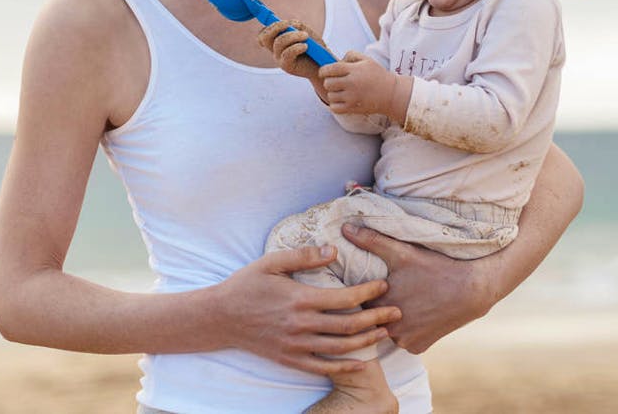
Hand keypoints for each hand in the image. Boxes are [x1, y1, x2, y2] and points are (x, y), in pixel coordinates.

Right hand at [212, 245, 402, 375]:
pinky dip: (345, 367)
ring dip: (367, 341)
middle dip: (377, 317)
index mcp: (299, 299)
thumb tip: (333, 250)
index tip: (384, 284)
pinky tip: (363, 362)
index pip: (344, 298)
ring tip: (387, 332)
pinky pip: (323, 368)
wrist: (220, 317)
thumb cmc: (246, 285)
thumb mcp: (271, 262)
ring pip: (341, 348)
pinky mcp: (290, 360)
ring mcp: (296, 346)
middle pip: (349, 325)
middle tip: (398, 311)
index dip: (368, 292)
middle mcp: (301, 325)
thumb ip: (303, 256)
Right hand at [257, 19, 328, 84]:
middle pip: (265, 37)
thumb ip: (297, 26)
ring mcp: (279, 59)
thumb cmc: (314, 48)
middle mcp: (275, 50)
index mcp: (277, 41)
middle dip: (277, 27)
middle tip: (290, 24)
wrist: (323, 64)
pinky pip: (287, 54)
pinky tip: (306, 46)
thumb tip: (291, 24)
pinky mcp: (286, 66)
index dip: (268, 26)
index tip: (284, 22)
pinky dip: (297, 47)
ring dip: (293, 35)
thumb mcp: (306, 32)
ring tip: (305, 36)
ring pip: (278, 42)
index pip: (263, 34)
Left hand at [320, 51, 409, 121]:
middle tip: (336, 82)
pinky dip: (335, 105)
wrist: (391, 94)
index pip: (330, 69)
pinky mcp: (353, 108)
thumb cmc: (378, 75)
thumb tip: (337, 61)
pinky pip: (334, 108)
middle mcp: (352, 83)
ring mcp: (352, 97)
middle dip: (329, 82)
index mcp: (354, 70)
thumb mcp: (367, 60)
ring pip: (330, 96)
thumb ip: (350, 55)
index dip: (323, 71)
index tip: (324, 72)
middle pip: (328, 83)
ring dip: (333, 94)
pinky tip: (342, 101)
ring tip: (341, 92)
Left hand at [340, 224, 495, 353]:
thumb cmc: (436, 267)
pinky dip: (407, 329)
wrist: (472, 289)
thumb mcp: (402, 252)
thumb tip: (345, 228)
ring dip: (391, 317)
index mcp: (378, 307)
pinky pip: (404, 339)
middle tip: (394, 287)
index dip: (365, 289)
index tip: (373, 280)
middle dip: (378, 303)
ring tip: (404, 299)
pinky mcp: (418, 348)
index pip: (359, 300)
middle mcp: (389, 330)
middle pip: (373, 316)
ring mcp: (404, 342)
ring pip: (388, 328)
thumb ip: (372, 241)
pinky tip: (415, 313)